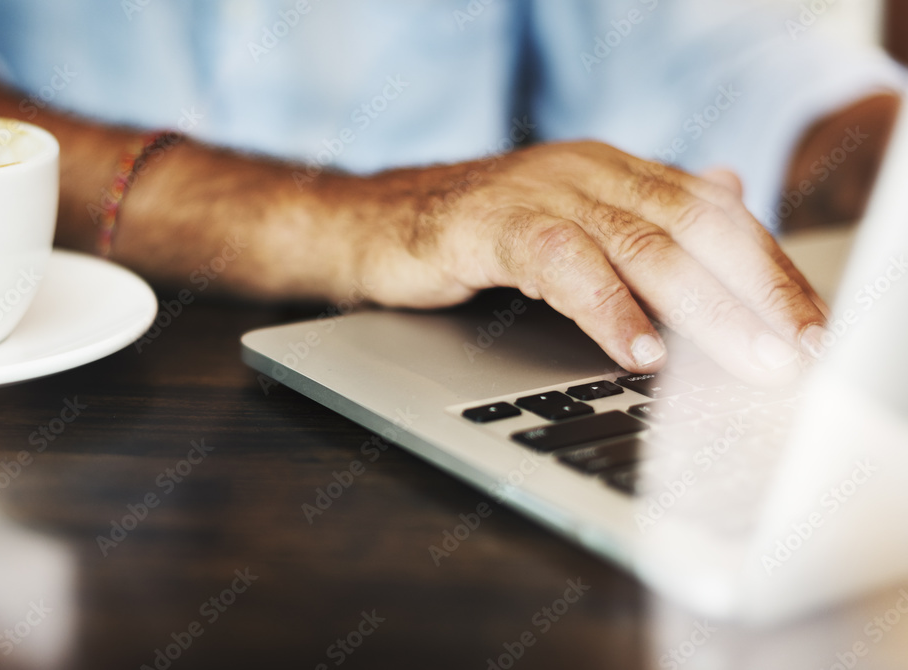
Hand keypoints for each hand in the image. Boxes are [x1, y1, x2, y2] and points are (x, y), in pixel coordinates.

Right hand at [356, 141, 827, 384]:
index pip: (715, 218)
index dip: (767, 273)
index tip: (806, 331)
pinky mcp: (489, 224)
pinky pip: (561, 263)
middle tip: (794, 351)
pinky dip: (605, 307)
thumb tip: (731, 189)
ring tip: (744, 358)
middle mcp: (589, 171)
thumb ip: (646, 214)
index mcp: (616, 172)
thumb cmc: (479, 234)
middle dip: (753, 293)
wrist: (374, 224)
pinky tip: (637, 349)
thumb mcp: (575, 223)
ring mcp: (540, 192)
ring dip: (701, 308)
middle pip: (693, 229)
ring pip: (640, 244)